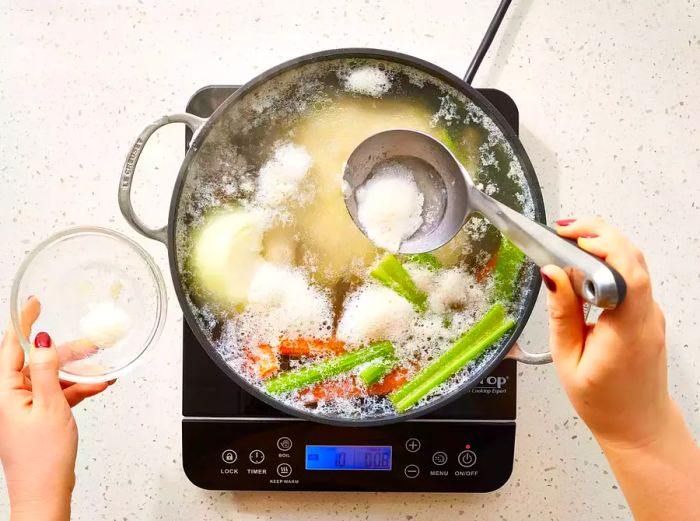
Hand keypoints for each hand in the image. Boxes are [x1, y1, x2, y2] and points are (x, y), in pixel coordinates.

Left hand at [0, 297, 112, 520]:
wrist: (45, 493)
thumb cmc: (42, 459)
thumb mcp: (49, 406)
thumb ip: (44, 371)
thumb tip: (40, 342)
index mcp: (4, 391)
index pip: (11, 346)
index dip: (23, 321)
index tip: (33, 303)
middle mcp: (10, 396)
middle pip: (36, 360)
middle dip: (65, 351)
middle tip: (90, 343)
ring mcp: (24, 407)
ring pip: (50, 376)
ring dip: (76, 372)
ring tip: (101, 367)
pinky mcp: (38, 417)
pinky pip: (57, 393)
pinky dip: (77, 388)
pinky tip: (97, 385)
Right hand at [541, 218, 669, 449]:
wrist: (637, 425)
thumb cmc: (603, 401)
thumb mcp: (568, 360)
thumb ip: (560, 314)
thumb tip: (551, 274)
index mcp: (627, 331)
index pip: (627, 274)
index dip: (601, 247)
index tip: (569, 238)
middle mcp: (647, 317)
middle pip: (632, 258)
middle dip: (598, 234)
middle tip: (562, 230)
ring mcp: (652, 314)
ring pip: (634, 263)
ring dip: (603, 245)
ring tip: (567, 242)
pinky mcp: (647, 313)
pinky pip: (632, 277)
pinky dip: (608, 261)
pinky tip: (582, 265)